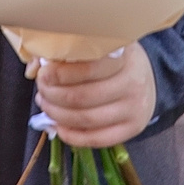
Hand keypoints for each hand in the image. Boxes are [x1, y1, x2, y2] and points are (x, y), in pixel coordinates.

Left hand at [34, 43, 156, 148]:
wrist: (149, 78)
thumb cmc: (114, 59)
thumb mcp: (99, 45)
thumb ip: (66, 52)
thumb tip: (34, 69)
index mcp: (124, 55)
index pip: (88, 68)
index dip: (60, 73)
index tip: (44, 72)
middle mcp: (133, 82)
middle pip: (83, 97)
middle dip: (53, 95)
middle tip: (41, 89)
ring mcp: (135, 109)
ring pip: (87, 119)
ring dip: (58, 115)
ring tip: (46, 105)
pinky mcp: (133, 129)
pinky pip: (97, 139)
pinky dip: (72, 136)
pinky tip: (59, 126)